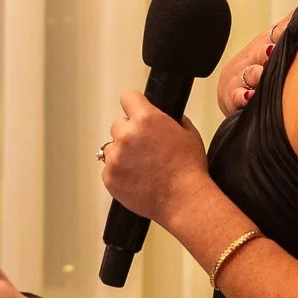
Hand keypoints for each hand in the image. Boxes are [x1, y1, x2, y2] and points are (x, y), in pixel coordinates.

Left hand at [99, 91, 208, 228]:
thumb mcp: (189, 133)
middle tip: (145, 148)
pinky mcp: (109, 177)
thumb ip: (172, 119)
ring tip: (141, 166)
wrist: (184, 200)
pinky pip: (108, 168)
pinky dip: (119, 172)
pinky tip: (136, 178)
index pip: (128, 97)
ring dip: (122, 153)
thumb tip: (163, 116)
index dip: (134, 104)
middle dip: (129, 133)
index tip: (135, 110)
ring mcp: (115, 157)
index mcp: (146, 119)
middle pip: (118, 124)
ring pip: (111, 147)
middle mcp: (127, 135)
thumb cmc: (189, 170)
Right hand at [217, 3, 297, 115]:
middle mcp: (254, 57)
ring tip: (260, 74)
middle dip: (268, 51)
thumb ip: (294, 17)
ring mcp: (243, 75)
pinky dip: (241, 98)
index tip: (295, 27)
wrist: (232, 85)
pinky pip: (237, 97)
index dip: (285, 31)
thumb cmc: (260, 59)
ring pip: (250, 74)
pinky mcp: (234, 95)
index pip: (278, 33)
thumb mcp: (276, 36)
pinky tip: (247, 98)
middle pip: (261, 51)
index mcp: (267, 41)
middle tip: (273, 50)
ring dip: (256, 74)